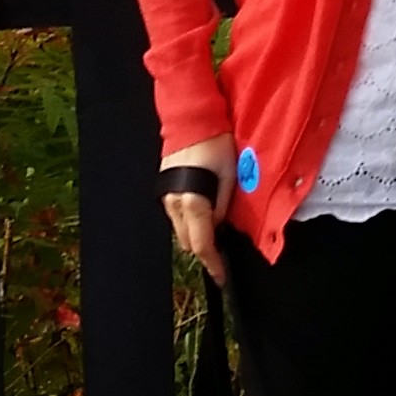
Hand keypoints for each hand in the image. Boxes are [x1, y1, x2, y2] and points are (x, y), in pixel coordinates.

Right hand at [160, 135, 232, 283]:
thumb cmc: (216, 144)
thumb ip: (223, 205)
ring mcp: (167, 196)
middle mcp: (174, 203)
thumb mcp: (230, 175)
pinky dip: (189, 220)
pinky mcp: (165, 188)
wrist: (192, 119)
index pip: (202, 244)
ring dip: (196, 234)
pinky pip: (177, 215)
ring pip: (180, 230)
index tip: (222, 277)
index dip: (213, 263)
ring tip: (215, 228)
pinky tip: (203, 211)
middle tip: (223, 250)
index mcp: (192, 202)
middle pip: (188, 242)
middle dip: (204, 249)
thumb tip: (218, 224)